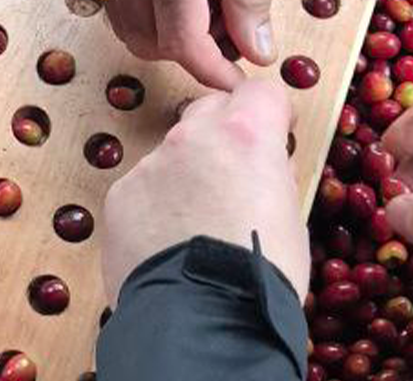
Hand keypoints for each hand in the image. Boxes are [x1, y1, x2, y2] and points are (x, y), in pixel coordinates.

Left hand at [101, 79, 308, 302]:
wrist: (202, 321)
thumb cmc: (261, 275)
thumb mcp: (291, 220)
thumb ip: (272, 177)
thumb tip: (266, 168)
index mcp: (245, 137)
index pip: (260, 93)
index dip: (270, 112)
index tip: (275, 130)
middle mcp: (192, 137)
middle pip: (210, 110)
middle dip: (225, 133)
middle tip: (236, 178)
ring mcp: (150, 163)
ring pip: (173, 152)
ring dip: (187, 173)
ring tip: (199, 226)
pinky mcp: (121, 193)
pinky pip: (143, 187)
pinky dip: (156, 206)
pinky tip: (168, 243)